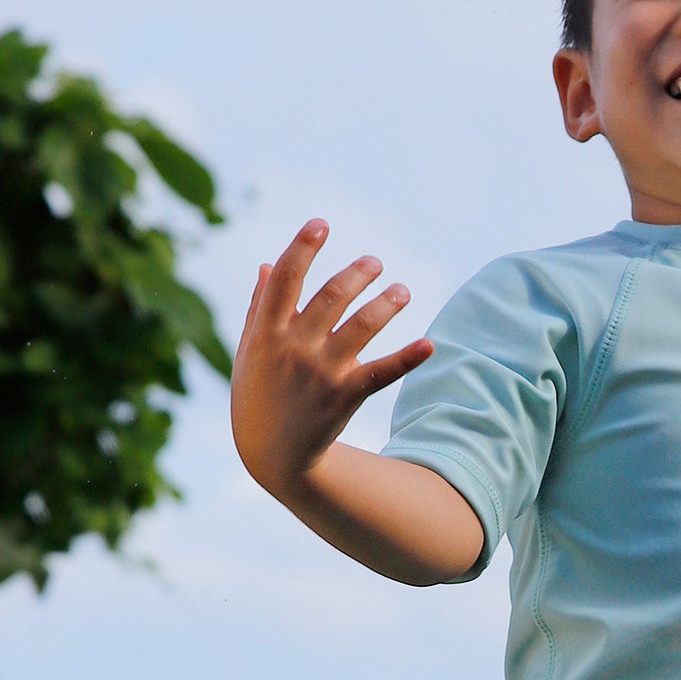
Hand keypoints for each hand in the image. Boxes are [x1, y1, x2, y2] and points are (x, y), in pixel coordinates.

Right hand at [231, 219, 434, 497]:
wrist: (272, 455)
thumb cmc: (257, 397)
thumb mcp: (250, 352)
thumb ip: (259, 308)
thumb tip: (268, 265)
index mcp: (267, 331)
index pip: (287, 279)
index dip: (303, 247)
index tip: (320, 224)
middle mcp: (295, 347)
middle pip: (333, 296)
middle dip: (357, 274)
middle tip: (375, 263)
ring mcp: (322, 372)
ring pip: (362, 326)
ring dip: (387, 304)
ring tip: (402, 290)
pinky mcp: (346, 395)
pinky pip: (382, 372)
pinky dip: (408, 358)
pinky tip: (430, 344)